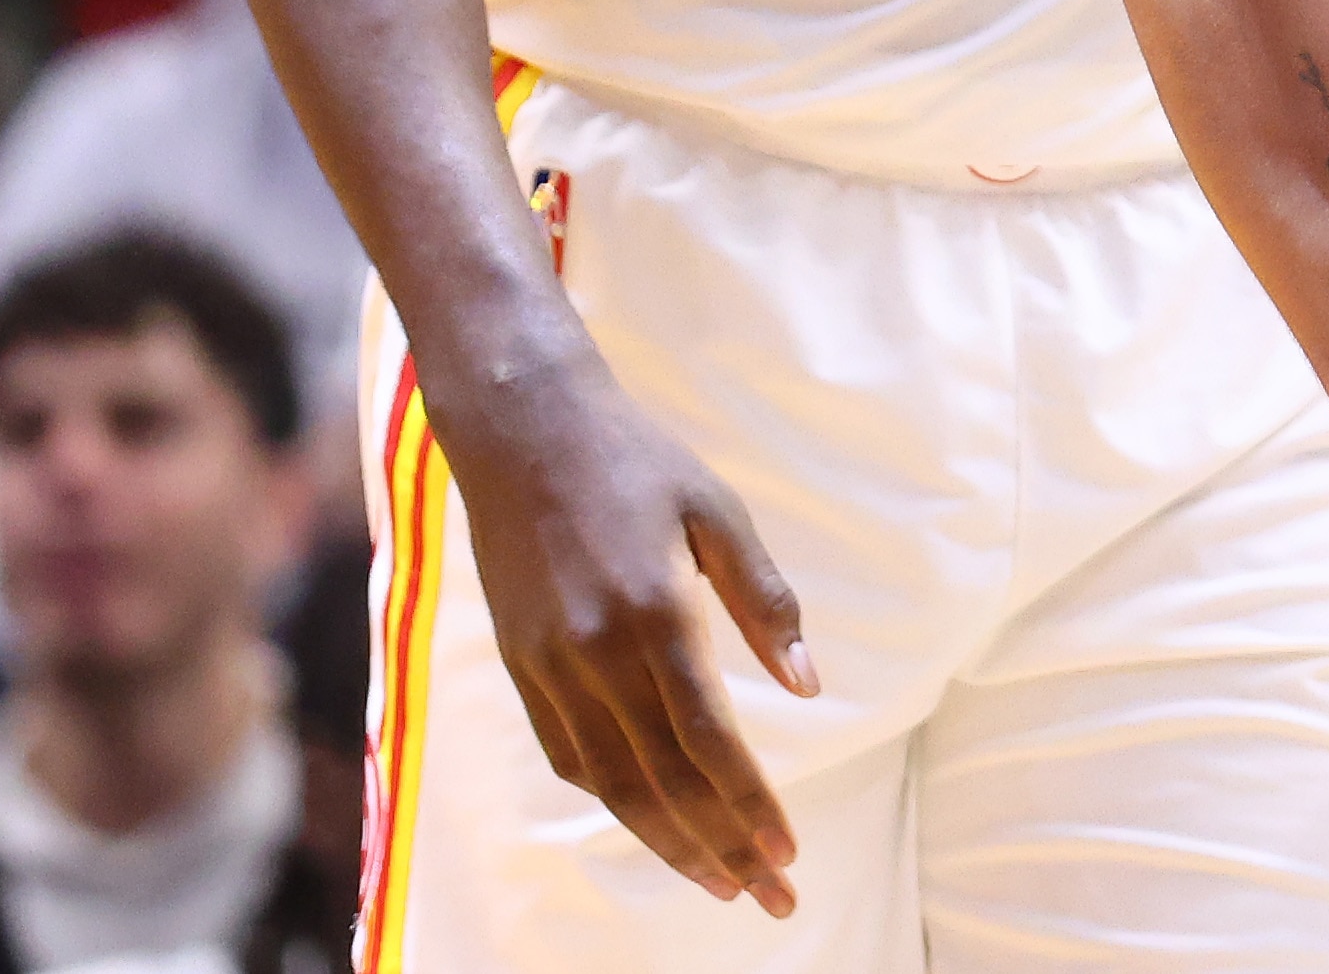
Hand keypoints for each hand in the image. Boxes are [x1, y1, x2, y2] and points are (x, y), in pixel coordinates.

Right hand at [433, 367, 816, 911]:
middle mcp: (597, 655)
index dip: (751, 808)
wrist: (523, 430)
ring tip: (718, 882)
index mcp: (656, 615)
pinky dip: (611, 799)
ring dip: (668, 843)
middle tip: (769, 898)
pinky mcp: (520, 665)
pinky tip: (647, 823)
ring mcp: (550, 666)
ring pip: (612, 784)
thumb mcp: (719, 513)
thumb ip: (764, 602)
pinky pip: (568, 755)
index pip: (712, 743)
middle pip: (665, 782)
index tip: (788, 855)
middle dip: (722, 849)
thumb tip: (808, 687)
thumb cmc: (637, 460)